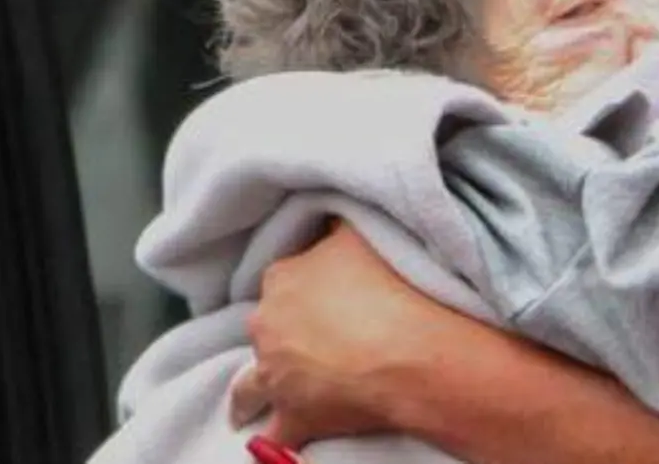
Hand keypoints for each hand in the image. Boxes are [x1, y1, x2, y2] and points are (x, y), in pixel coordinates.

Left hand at [234, 224, 456, 445]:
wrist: (408, 351)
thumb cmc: (390, 286)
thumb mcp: (362, 234)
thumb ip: (336, 226)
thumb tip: (327, 217)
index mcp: (282, 279)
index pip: (282, 277)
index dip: (300, 285)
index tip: (317, 291)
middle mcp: (268, 326)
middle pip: (265, 328)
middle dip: (278, 334)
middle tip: (305, 338)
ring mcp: (276, 374)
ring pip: (250, 387)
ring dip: (251, 394)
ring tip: (250, 404)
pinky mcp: (293, 416)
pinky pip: (275, 433)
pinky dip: (273, 437)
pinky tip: (269, 444)